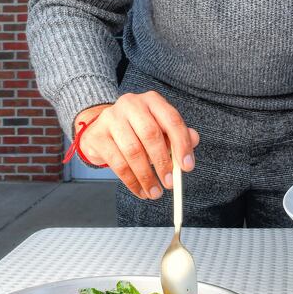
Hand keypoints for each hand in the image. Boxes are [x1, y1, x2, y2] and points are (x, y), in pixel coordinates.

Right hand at [73, 92, 199, 200]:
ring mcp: (111, 118)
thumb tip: (194, 140)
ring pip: (133, 151)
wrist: (100, 129)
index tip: (187, 167)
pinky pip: (117, 163)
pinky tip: (139, 190)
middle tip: (170, 183)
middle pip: (151, 134)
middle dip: (163, 163)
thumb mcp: (158, 129)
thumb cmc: (136, 130)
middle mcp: (131, 104)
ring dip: (146, 176)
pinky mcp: (97, 136)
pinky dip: (131, 182)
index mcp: (151, 100)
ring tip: (154, 192)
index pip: (172, 120)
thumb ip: (177, 134)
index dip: (182, 144)